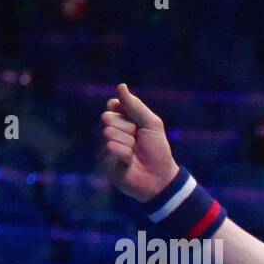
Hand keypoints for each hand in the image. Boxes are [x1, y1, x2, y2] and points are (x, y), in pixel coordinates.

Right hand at [96, 83, 179, 202]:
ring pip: (109, 132)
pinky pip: (110, 147)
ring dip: (128, 143)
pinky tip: (129, 162)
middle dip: (128, 128)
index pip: (114, 104)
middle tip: (137, 140)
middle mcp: (111, 130)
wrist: (161, 177)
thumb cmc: (157, 151)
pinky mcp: (103, 160)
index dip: (126, 112)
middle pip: (108, 117)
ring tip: (134, 154)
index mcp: (122, 120)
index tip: (138, 123)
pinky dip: (124, 154)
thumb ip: (135, 106)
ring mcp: (104, 145)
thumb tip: (120, 85)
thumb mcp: (151, 124)